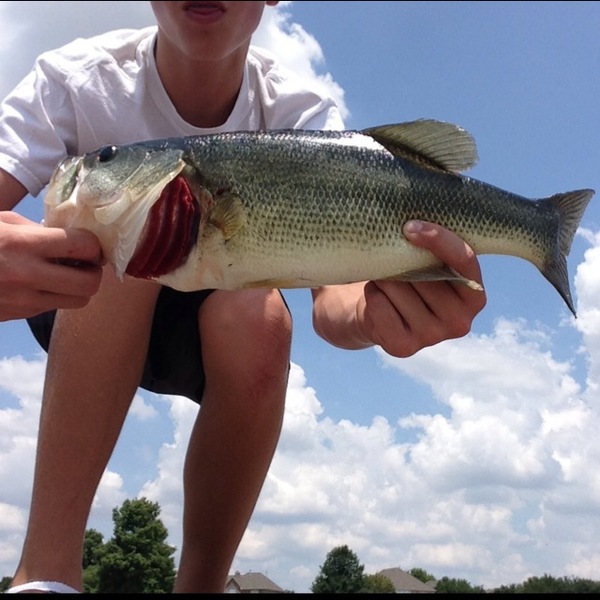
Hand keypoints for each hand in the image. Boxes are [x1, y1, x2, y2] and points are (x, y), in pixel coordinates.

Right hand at [0, 211, 103, 320]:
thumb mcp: (1, 222)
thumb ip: (37, 229)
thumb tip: (70, 237)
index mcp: (22, 244)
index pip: (83, 247)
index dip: (94, 245)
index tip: (90, 244)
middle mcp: (26, 275)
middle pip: (89, 283)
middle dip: (94, 272)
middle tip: (87, 263)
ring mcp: (22, 300)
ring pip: (78, 301)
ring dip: (80, 288)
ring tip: (69, 274)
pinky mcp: (17, 315)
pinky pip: (53, 307)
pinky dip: (57, 296)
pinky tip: (45, 282)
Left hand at [312, 221, 485, 356]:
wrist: (372, 311)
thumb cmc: (403, 276)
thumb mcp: (425, 259)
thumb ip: (434, 244)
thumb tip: (413, 220)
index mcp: (474, 296)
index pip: (465, 260)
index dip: (440, 240)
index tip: (410, 226)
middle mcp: (460, 322)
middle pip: (427, 274)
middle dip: (403, 258)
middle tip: (391, 257)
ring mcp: (432, 338)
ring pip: (401, 288)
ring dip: (385, 277)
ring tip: (385, 280)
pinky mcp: (403, 348)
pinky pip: (381, 307)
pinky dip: (372, 296)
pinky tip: (376, 299)